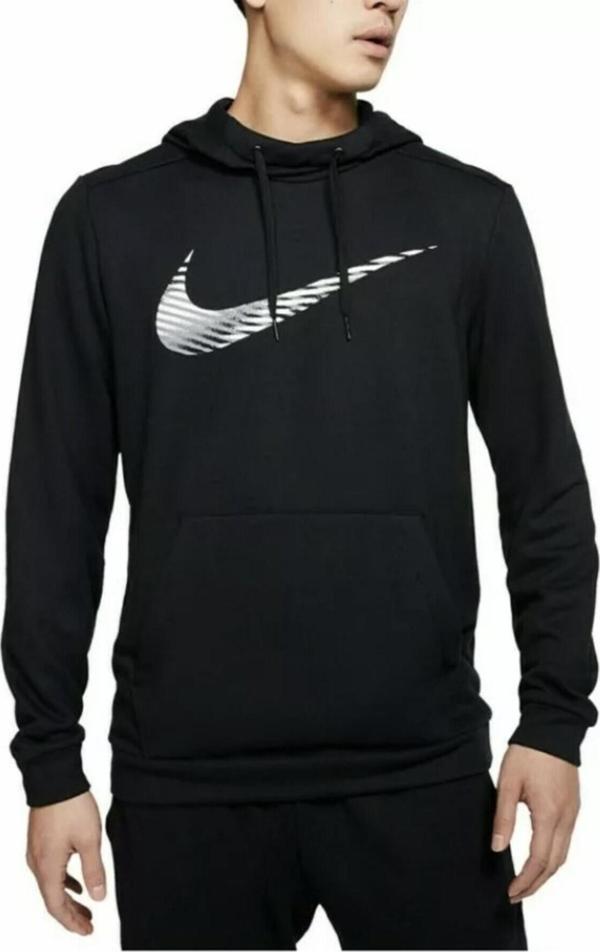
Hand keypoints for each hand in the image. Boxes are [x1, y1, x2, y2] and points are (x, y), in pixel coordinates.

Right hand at [26, 790, 106, 935]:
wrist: (54, 778)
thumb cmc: (71, 807)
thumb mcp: (89, 840)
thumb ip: (94, 870)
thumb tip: (98, 896)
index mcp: (47, 867)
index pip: (56, 906)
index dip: (71, 921)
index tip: (87, 930)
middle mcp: (37, 863)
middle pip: (52, 898)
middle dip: (71, 914)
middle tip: (89, 924)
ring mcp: (36, 851)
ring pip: (51, 884)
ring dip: (67, 898)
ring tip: (86, 907)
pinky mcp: (40, 841)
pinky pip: (50, 870)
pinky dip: (63, 881)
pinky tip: (76, 883)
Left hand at [491, 743, 580, 902]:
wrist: (552, 730)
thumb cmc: (528, 754)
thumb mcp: (508, 783)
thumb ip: (503, 817)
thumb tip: (498, 847)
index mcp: (549, 814)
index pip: (539, 860)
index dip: (526, 880)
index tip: (510, 891)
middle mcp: (566, 818)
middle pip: (555, 864)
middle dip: (536, 883)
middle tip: (515, 894)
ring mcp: (573, 813)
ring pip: (563, 854)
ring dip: (546, 872)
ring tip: (526, 882)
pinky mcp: (573, 806)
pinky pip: (566, 840)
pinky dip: (553, 856)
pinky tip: (539, 858)